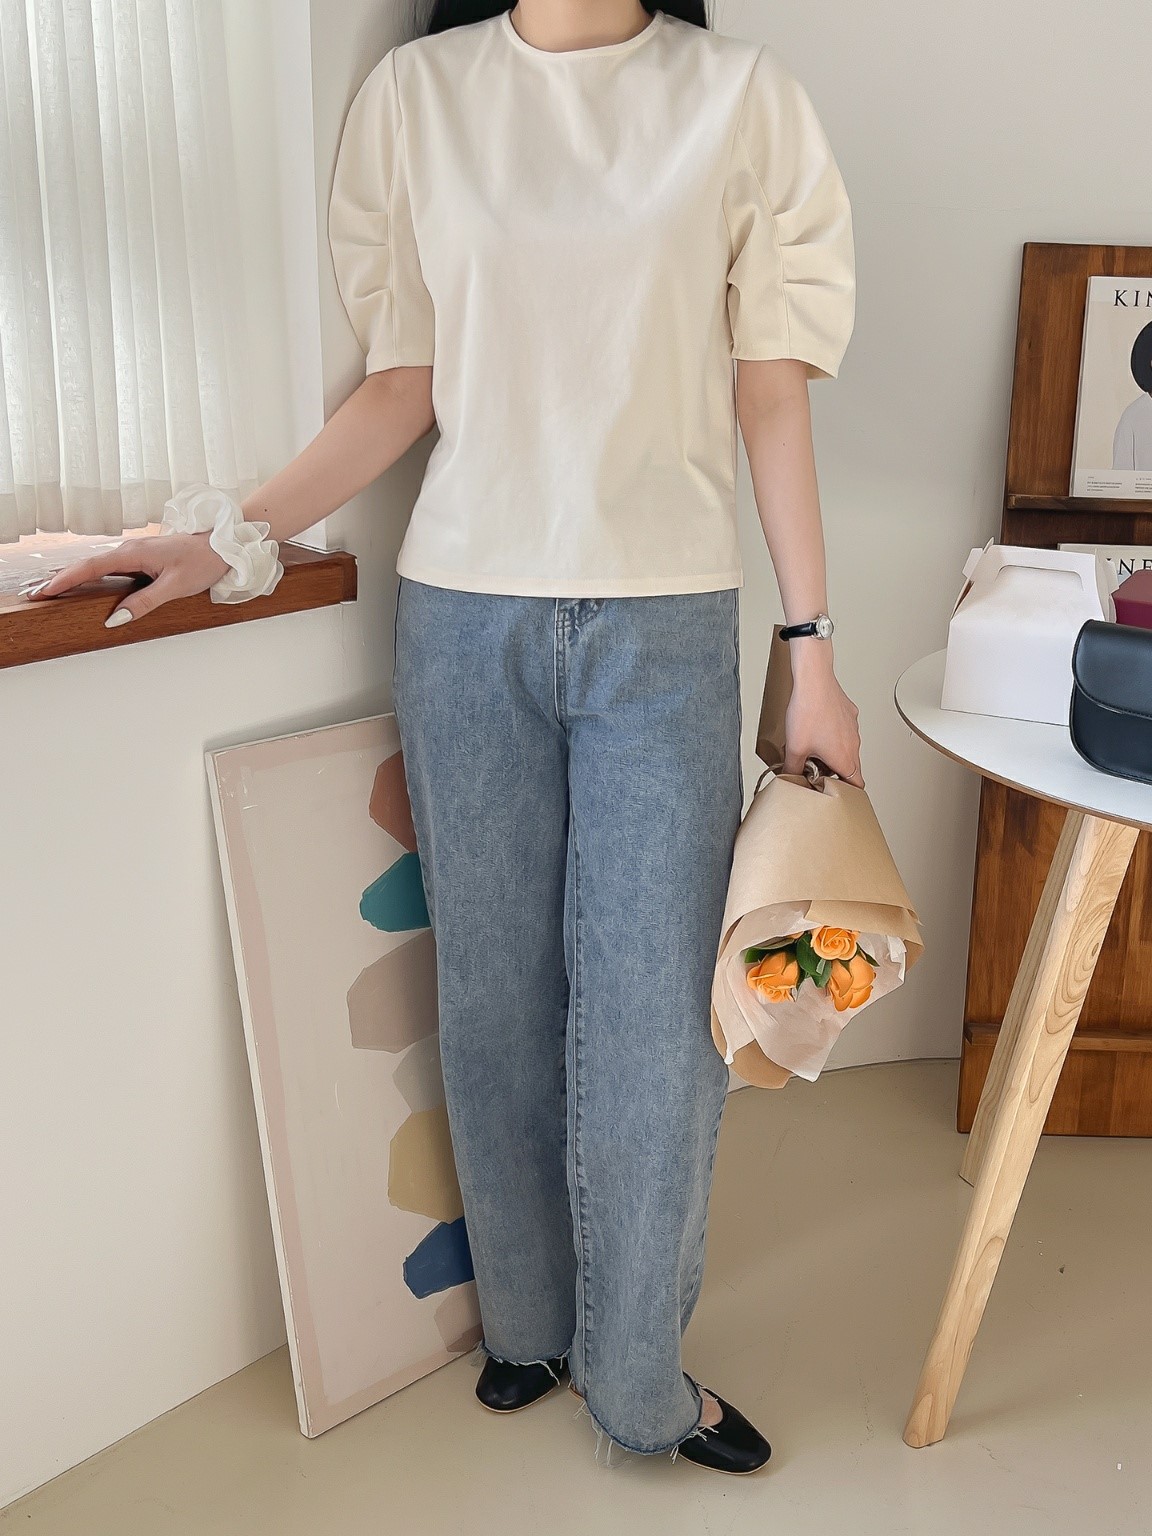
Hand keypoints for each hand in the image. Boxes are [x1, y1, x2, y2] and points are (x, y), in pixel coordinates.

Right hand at [21, 532, 231, 625]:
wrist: (224, 545)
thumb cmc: (203, 562)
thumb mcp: (174, 587)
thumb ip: (144, 603)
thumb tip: (114, 619)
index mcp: (134, 553)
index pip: (91, 568)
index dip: (66, 580)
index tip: (45, 591)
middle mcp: (130, 549)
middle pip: (87, 566)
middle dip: (61, 579)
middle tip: (36, 594)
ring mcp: (135, 553)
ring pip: (97, 566)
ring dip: (74, 577)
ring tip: (51, 592)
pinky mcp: (142, 558)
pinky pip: (110, 568)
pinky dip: (92, 576)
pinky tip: (83, 585)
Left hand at [781, 640, 864, 787]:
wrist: (814, 682)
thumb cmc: (808, 712)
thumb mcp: (794, 749)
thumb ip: (793, 770)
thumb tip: (790, 778)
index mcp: (845, 759)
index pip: (856, 785)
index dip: (846, 792)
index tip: (834, 791)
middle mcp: (854, 745)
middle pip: (851, 768)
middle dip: (834, 773)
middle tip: (814, 769)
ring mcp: (854, 729)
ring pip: (847, 748)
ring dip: (833, 753)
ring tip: (812, 746)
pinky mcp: (850, 714)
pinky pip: (845, 731)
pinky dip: (834, 734)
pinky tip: (816, 727)